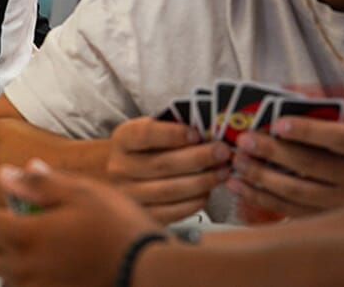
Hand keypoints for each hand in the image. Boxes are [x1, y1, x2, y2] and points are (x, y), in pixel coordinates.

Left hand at [0, 159, 164, 286]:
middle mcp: (28, 268)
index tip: (15, 208)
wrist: (149, 269)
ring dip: (14, 265)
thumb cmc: (121, 231)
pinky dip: (31, 282)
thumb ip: (38, 183)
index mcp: (29, 235)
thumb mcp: (82, 192)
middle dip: (2, 241)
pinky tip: (52, 270)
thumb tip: (6, 174)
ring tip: (40, 252)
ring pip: (8, 279)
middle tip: (24, 229)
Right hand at [107, 117, 231, 222]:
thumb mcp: (153, 131)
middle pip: (162, 164)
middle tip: (223, 152)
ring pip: (169, 190)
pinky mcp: (142, 215)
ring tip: (222, 172)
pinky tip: (207, 191)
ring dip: (202, 181)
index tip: (197, 134)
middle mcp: (120, 168)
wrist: (126, 175)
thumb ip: (174, 128)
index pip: (145, 134)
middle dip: (198, 158)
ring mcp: (128, 195)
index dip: (173, 134)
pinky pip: (172, 212)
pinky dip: (194, 201)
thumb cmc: (148, 149)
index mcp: (122, 139)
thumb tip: (209, 130)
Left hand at [228, 117, 343, 216]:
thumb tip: (269, 119)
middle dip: (273, 152)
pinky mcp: (324, 219)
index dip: (307, 130)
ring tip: (238, 162)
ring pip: (296, 191)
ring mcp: (342, 203)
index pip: (336, 137)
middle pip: (310, 165)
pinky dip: (259, 196)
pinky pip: (287, 209)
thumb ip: (316, 126)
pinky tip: (238, 184)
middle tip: (244, 141)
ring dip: (261, 176)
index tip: (277, 123)